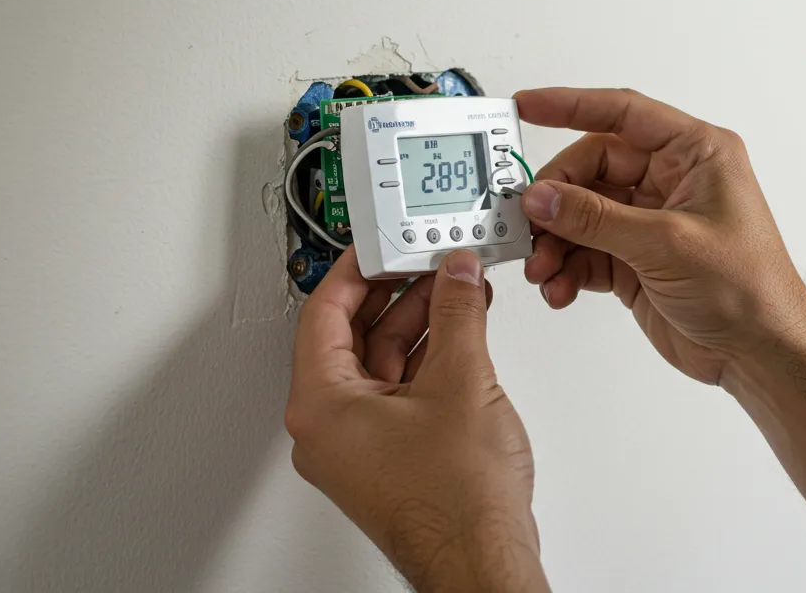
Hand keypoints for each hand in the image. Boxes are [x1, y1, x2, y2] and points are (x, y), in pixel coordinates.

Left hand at [285, 248, 548, 592]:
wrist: (484, 559)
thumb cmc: (457, 501)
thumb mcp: (460, 379)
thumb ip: (457, 312)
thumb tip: (456, 274)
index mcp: (321, 405)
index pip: (324, 312)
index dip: (358, 270)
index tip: (383, 244)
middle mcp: (329, 428)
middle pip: (353, 335)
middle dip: (399, 294)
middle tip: (430, 261)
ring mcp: (359, 446)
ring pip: (381, 363)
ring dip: (420, 323)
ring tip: (459, 290)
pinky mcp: (390, 457)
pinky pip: (399, 391)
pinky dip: (429, 358)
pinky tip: (463, 333)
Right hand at [517, 87, 805, 385]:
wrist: (762, 354)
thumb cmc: (750, 290)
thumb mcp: (668, 244)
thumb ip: (598, 219)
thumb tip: (544, 198)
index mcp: (695, 155)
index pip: (624, 114)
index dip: (571, 106)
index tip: (527, 107)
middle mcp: (672, 182)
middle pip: (592, 169)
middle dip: (556, 197)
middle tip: (529, 220)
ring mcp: (652, 223)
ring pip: (583, 214)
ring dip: (556, 240)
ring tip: (542, 266)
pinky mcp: (637, 261)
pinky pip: (587, 251)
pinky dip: (567, 268)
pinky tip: (559, 286)